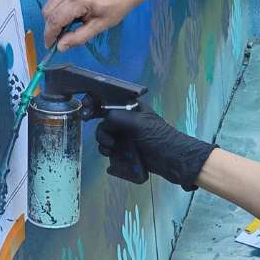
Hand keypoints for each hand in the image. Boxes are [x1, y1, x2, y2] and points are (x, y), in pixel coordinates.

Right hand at [42, 0, 167, 50]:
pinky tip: (72, 15)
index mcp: (78, 0)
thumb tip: (61, 46)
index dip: (49, 35)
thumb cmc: (117, 5)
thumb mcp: (101, 25)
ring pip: (49, 5)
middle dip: (51, 27)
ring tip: (69, 26)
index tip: (50, 46)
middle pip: (48, 12)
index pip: (55, 20)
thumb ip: (79, 37)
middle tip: (61, 38)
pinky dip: (58, 9)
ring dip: (54, 18)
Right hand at [95, 102, 215, 190]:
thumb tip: (104, 121)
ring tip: (110, 148)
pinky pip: (110, 147)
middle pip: (104, 117)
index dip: (96, 101)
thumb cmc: (159, 138)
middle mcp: (128, 118)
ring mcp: (127, 134)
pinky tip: (110, 154)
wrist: (173, 161)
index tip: (86, 107)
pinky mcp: (126, 149)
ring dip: (102, 140)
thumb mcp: (138, 123)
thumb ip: (117, 117)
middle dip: (99, 124)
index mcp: (133, 107)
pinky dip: (106, 150)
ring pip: (105, 134)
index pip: (110, 98)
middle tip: (95, 129)